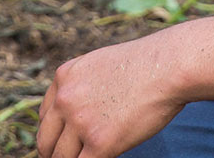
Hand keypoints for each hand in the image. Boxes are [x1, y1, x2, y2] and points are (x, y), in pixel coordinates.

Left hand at [36, 35, 188, 157]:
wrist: (168, 66)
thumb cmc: (146, 65)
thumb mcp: (101, 65)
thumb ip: (83, 85)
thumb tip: (79, 111)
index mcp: (64, 77)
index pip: (45, 117)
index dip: (53, 134)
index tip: (62, 143)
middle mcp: (65, 99)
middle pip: (45, 140)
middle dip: (54, 153)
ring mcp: (81, 122)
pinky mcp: (100, 142)